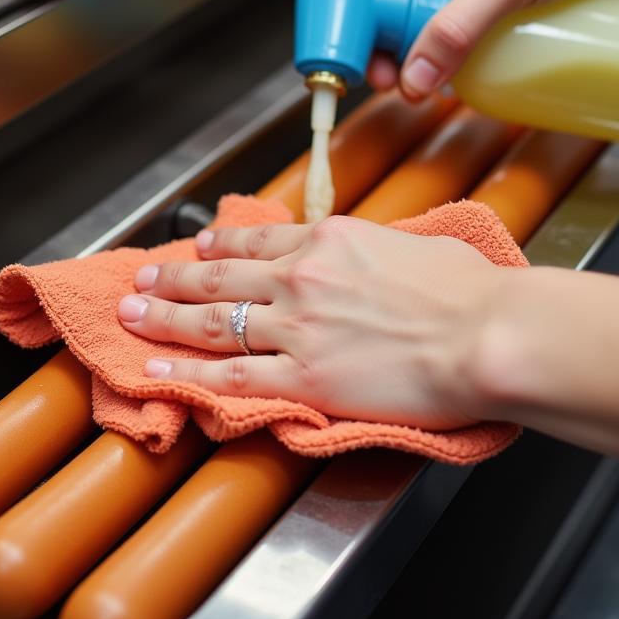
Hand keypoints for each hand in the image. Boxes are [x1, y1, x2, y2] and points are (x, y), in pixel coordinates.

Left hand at [117, 216, 507, 429]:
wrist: (485, 334)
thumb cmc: (469, 291)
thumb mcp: (417, 245)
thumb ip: (377, 248)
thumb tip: (371, 255)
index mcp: (331, 239)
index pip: (258, 241)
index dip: (220, 246)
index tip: (198, 249)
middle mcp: (302, 277)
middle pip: (220, 277)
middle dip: (174, 279)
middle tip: (144, 280)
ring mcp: (296, 327)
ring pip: (211, 322)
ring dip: (164, 318)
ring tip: (133, 316)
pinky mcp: (303, 378)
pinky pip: (229, 375)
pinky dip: (187, 372)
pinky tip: (158, 369)